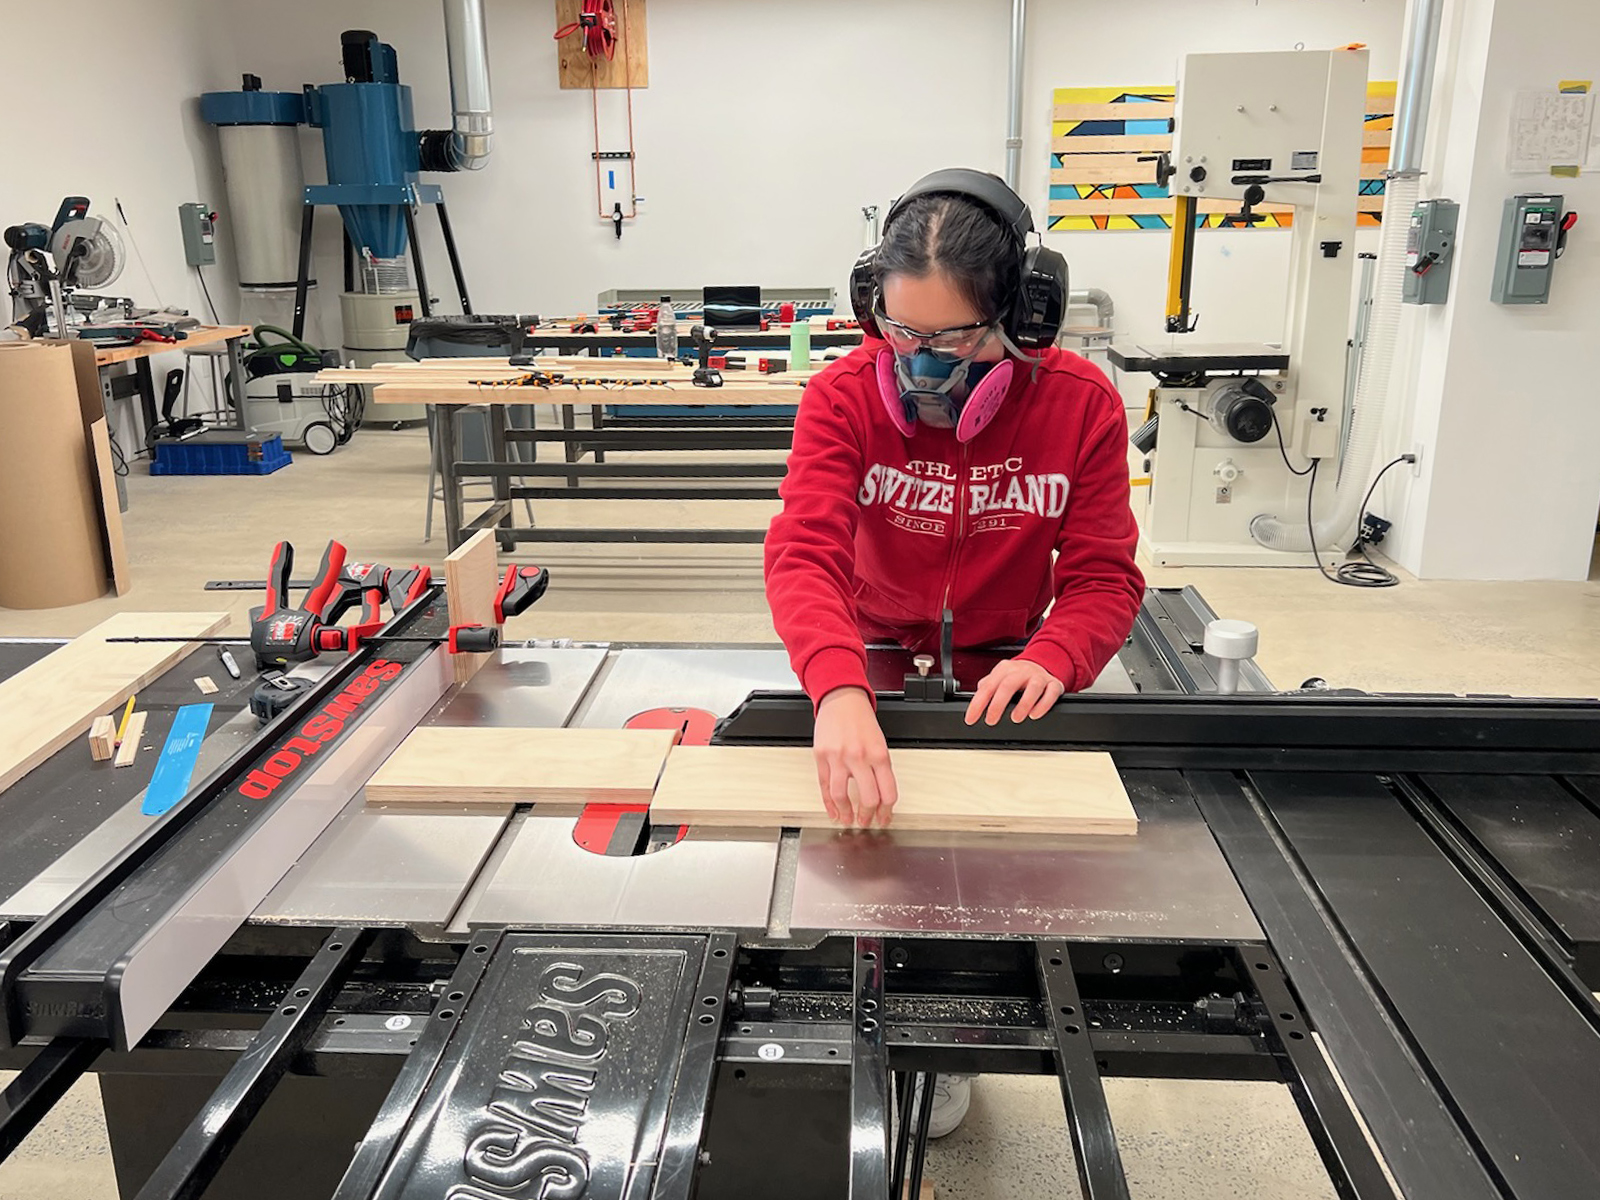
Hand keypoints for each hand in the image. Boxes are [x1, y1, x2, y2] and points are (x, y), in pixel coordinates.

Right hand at [813, 687, 898, 827]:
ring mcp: (839, 757)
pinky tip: (833, 811)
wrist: (842, 700)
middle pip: (868, 798)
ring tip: (848, 819)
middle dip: (867, 816)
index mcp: (879, 755)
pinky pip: (824, 786)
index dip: (886, 812)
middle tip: (866, 822)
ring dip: (846, 813)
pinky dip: (828, 803)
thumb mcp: (880, 743)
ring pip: (842, 795)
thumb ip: (880, 769)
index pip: (888, 793)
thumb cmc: (861, 721)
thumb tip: (881, 797)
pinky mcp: (822, 756)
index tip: (884, 819)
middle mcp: (860, 757)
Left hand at [965, 659, 1064, 725]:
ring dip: (1023, 704)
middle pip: (1008, 685)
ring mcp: (1039, 676)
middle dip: (997, 705)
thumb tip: (975, 702)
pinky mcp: (1054, 684)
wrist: (1040, 663)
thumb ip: (987, 688)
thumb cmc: (1017, 676)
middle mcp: (1021, 671)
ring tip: (1016, 718)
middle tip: (991, 720)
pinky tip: (1035, 714)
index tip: (971, 718)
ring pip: (1033, 687)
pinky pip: (1051, 693)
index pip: (987, 686)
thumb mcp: (1000, 678)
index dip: (977, 704)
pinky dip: (1043, 705)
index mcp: (1004, 669)